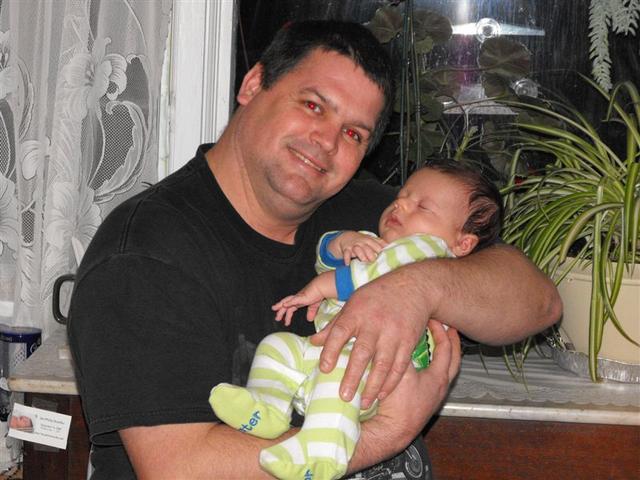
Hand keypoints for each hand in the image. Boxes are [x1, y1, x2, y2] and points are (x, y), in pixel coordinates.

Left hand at [272, 293, 321, 325]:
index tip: (285, 321)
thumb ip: (311, 312)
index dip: (287, 315)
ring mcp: (298, 297)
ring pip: (286, 301)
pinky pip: (293, 300)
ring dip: (280, 306)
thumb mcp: (314, 306)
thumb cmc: (318, 294)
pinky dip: (288, 302)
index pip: (291, 308)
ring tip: (274, 309)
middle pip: (286, 305)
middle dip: (281, 312)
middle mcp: (297, 298)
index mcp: (299, 301)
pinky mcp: (301, 296)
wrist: (321, 287)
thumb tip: (309, 319)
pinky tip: (284, 305)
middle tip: (277, 318)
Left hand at [310, 263, 436, 408]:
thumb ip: (334, 325)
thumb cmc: (376, 296)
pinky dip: (391, 382)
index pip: (340, 331)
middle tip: (343, 397)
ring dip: (373, 386)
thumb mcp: (352, 303)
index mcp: (356, 312)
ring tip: (363, 403)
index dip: (331, 350)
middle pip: (362, 353)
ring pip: (383, 364)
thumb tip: (313, 342)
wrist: (412, 287)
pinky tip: (381, 394)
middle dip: (353, 376)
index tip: (324, 369)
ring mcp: (393, 333)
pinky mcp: (408, 341)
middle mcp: (374, 323)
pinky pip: (400, 366)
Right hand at [329, 231, 386, 264]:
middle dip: (371, 255)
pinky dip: (347, 259)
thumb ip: (381, 244)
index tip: (384, 257)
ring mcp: (354, 245)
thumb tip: (392, 247)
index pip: (377, 245)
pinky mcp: (346, 249)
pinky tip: (348, 264)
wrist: (346, 237)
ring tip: (363, 261)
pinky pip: (346, 253)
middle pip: (368, 248)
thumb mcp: (371, 240)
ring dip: (361, 255)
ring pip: (357, 250)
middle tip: (373, 261)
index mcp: (370, 240)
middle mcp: (362, 242)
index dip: (380, 251)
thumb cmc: (362, 241)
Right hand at [348, 321, 460, 471]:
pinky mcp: (422, 405)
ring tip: (436, 346)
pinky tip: (419, 366)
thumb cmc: (397, 404)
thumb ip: (402, 352)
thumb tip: (402, 335)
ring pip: (444, 373)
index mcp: (438, 378)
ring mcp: (432, 398)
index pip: (445, 349)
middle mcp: (440, 388)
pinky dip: (430, 369)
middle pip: (453, 362)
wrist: (389, 432)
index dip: (441, 332)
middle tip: (450, 330)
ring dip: (441, 357)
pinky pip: (432, 381)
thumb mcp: (400, 372)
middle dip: (452, 344)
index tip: (435, 320)